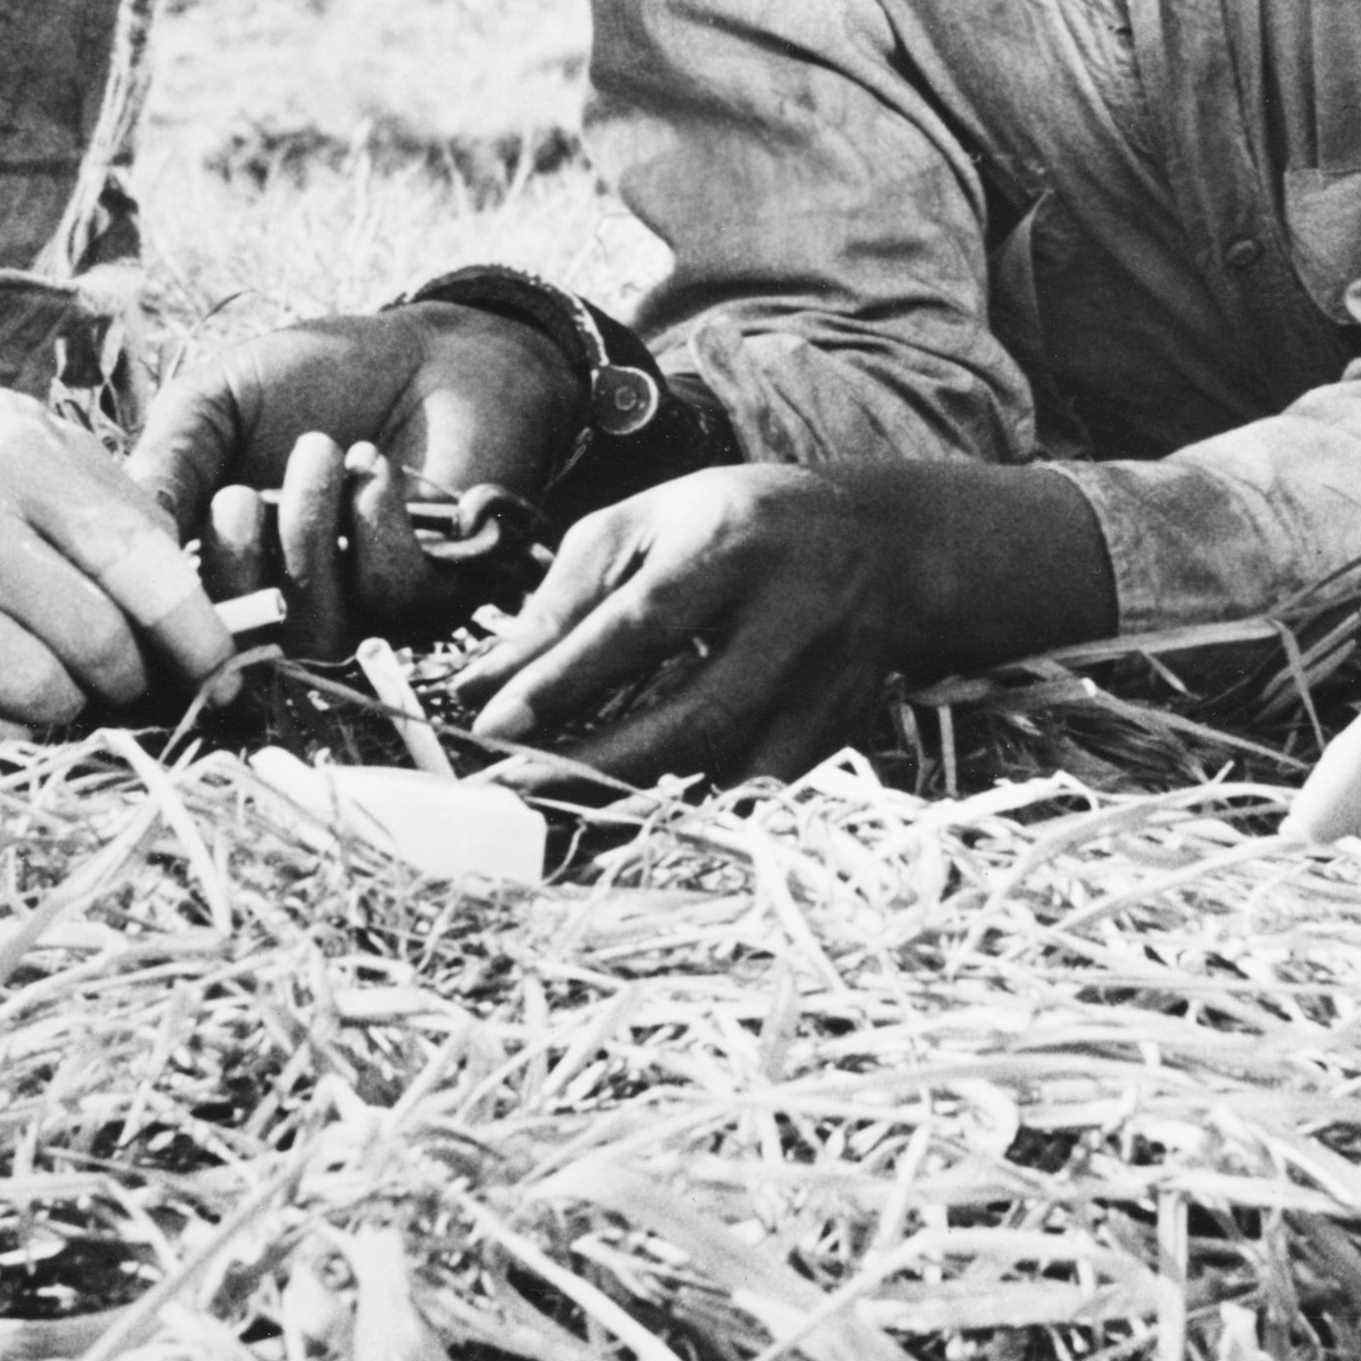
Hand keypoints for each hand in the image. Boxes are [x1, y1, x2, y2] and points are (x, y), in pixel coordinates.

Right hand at [0, 318, 232, 735]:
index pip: (140, 560)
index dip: (194, 629)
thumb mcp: (15, 430)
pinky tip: (15, 719)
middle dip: (134, 681)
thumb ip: (104, 493)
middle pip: (93, 637)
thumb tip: (193, 581)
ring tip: (76, 700)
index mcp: (18, 455)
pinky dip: (3, 733)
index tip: (221, 669)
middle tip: (139, 690)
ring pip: (30, 687)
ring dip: (72, 712)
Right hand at [128, 301, 579, 648]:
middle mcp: (289, 607)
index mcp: (226, 571)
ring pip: (315, 629)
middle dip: (231, 572)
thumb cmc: (318, 378)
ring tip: (319, 451)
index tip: (151, 536)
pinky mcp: (437, 595)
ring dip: (306, 532)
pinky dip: (371, 521)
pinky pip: (387, 593)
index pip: (177, 640)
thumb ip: (169, 458)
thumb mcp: (217, 402)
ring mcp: (364, 612)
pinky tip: (370, 463)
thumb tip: (117, 525)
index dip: (158, 609)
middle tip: (239, 496)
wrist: (435, 350)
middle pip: (240, 657)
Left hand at [458, 458, 1113, 785]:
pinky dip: (691, 823)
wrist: (879, 547)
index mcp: (735, 545)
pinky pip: (759, 798)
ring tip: (552, 831)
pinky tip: (626, 834)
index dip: (567, 679)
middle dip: (594, 765)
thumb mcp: (644, 525)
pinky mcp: (840, 734)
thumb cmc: (733, 527)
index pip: (645, 621)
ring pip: (734, 772)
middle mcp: (793, 618)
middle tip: (507, 796)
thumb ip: (563, 600)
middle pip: (697, 713)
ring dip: (637, 810)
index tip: (492, 725)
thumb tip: (481, 686)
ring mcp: (827, 686)